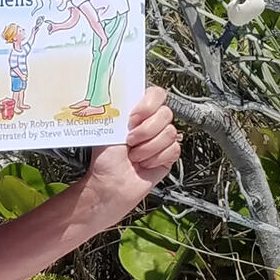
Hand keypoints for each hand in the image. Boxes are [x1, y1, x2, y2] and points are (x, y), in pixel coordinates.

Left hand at [82, 86, 180, 221]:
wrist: (110, 185)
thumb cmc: (106, 160)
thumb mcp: (110, 128)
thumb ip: (123, 109)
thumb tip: (130, 94)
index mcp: (137, 112)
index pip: (156, 94)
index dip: (148, 105)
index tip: (132, 119)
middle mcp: (151, 123)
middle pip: (166, 113)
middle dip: (145, 131)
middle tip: (130, 141)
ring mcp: (162, 139)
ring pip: (170, 133)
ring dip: (147, 148)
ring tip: (134, 156)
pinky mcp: (169, 155)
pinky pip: (174, 150)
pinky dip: (155, 159)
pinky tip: (144, 163)